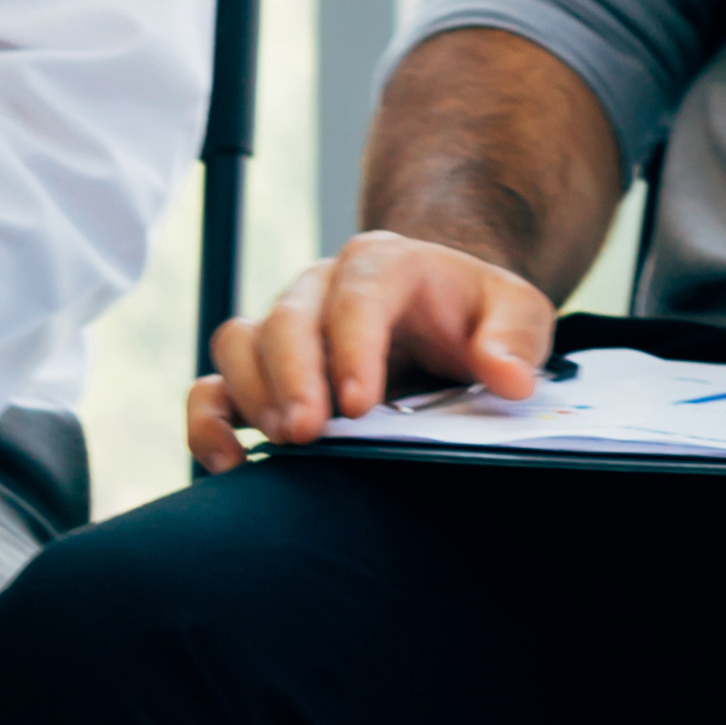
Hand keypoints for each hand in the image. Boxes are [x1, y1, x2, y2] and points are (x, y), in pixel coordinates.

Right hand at [194, 228, 556, 471]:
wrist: (445, 316)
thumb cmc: (478, 314)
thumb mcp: (517, 313)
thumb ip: (516, 338)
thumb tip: (509, 378)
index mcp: (384, 263)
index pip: (358, 296)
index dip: (352, 349)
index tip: (359, 405)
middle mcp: (321, 286)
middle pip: (287, 320)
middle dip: (294, 379)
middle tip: (309, 434)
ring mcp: (283, 323)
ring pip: (239, 345)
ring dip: (253, 396)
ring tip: (286, 443)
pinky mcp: (259, 368)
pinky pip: (211, 385)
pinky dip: (208, 421)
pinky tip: (228, 461)